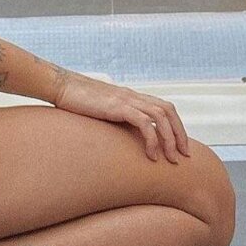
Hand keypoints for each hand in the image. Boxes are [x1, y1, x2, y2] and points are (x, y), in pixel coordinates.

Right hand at [53, 72, 190, 163]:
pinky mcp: (117, 106)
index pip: (163, 107)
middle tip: (184, 157)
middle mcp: (132, 96)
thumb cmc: (77, 101)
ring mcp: (125, 100)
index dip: (175, 126)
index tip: (180, 146)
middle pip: (168, 110)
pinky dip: (152, 139)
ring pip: (160, 115)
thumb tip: (121, 136)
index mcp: (131, 96)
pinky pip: (143, 122)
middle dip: (179, 133)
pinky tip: (151, 155)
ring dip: (170, 139)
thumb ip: (114, 118)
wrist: (62, 86)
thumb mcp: (101, 110)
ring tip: (172, 159)